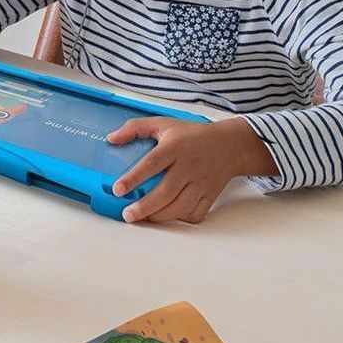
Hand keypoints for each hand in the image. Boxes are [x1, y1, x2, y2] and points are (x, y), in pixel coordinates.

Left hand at [104, 114, 275, 223]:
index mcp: (175, 147)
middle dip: (144, 207)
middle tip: (127, 214)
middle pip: (166, 192)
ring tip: (142, 218)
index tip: (118, 189)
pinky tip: (167, 216)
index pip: (152, 163)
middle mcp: (189, 166)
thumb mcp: (164, 123)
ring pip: (180, 207)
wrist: (230, 145)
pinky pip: (195, 213)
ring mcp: (201, 183)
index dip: (134, 178)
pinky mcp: (209, 195)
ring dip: (159, 217)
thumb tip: (112, 138)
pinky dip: (180, 219)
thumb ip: (136, 128)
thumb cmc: (194, 135)